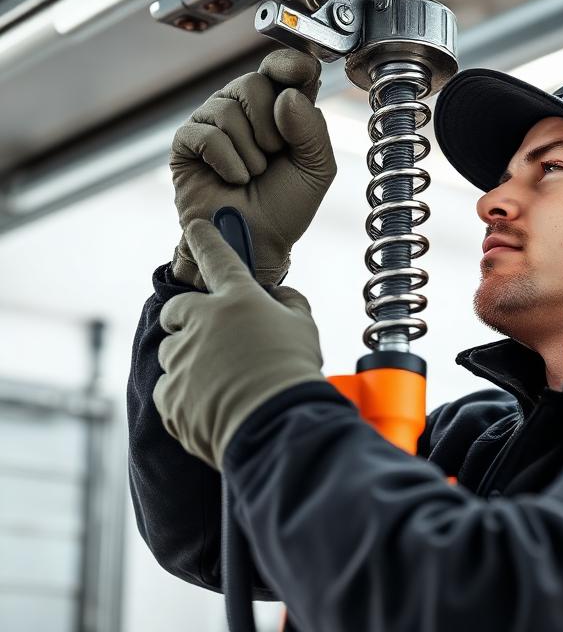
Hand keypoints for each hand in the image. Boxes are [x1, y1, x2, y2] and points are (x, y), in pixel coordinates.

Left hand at [154, 219, 324, 469]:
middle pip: (176, 311)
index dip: (207, 237)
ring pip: (172, 352)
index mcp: (237, 299)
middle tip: (210, 335)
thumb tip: (276, 297)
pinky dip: (185, 394)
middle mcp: (202, 322)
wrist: (277, 426)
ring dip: (189, 360)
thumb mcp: (304, 326)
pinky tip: (212, 405)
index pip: (217, 256)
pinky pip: (169, 389)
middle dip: (186, 319)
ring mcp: (182, 359)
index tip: (195, 226)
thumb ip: (287, 302)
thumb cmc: (294, 372)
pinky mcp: (170, 395)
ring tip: (221, 382)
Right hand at [170, 49, 336, 288]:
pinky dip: (227, 162)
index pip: (283, 68)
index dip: (289, 64)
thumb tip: (286, 95)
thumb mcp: (316, 168)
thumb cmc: (285, 206)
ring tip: (252, 175)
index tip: (298, 73)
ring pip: (228, 109)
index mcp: (280, 108)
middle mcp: (244, 108)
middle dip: (270, 127)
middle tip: (274, 156)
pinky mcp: (186, 142)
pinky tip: (232, 179)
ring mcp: (212, 122)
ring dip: (250, 153)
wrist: (256, 241)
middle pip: (254, 83)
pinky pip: (207, 134)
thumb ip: (313, 129)